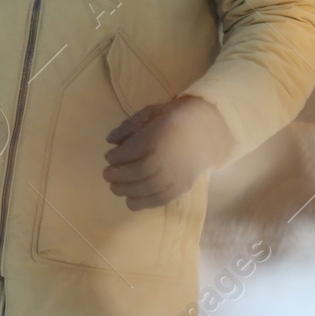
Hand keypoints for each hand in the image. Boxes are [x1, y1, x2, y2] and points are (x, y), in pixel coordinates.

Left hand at [103, 96, 230, 209]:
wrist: (207, 129)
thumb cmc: (175, 118)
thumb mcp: (152, 112)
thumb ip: (130, 125)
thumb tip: (110, 140)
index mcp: (159, 135)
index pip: (132, 150)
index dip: (116, 156)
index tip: (108, 157)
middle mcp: (168, 157)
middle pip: (137, 172)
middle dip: (118, 175)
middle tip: (107, 175)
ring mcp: (177, 174)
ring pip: (148, 188)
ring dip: (127, 191)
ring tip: (114, 188)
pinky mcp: (183, 186)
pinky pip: (162, 199)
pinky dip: (144, 203)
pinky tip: (131, 202)